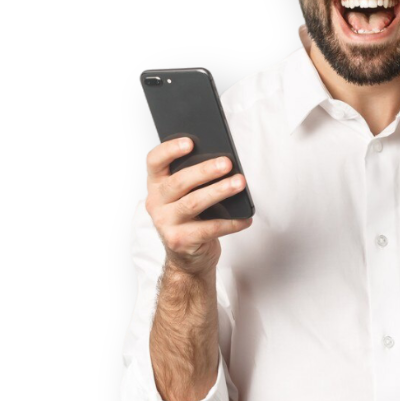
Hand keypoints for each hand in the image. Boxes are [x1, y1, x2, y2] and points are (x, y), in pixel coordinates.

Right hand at [143, 137, 252, 277]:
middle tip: (227, 162)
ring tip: (239, 183)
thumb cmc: (191, 219)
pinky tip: (245, 218)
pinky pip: (209, 229)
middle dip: (205, 171)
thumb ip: (195, 180)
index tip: (190, 142)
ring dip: (219, 191)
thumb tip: (223, 162)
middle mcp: (156, 203)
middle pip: (179, 182)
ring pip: (194, 203)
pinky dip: (230, 223)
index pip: (154, 161)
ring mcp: (166, 224)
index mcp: (156, 185)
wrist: (187, 258)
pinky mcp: (180, 241)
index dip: (169, 150)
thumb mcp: (186, 196)